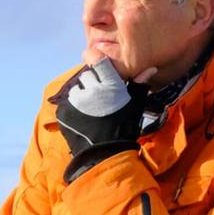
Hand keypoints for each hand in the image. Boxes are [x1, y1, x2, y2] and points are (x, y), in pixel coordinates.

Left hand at [51, 58, 155, 182]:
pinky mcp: (63, 111)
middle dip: (92, 83)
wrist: (105, 156)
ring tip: (92, 111)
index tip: (97, 65)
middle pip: (87, 75)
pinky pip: (67, 102)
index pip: (96, 59)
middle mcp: (91, 89)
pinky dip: (73, 107)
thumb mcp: (135, 106)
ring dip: (82, 95)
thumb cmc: (124, 129)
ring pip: (76, 88)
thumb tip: (150, 68)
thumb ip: (139, 85)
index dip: (95, 59)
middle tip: (101, 99)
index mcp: (109, 85)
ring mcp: (75, 100)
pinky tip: (83, 118)